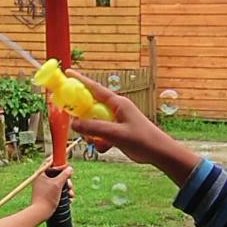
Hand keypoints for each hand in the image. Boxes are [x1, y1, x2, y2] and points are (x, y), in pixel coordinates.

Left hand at [30, 166, 73, 219]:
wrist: (40, 212)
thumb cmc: (47, 197)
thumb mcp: (57, 184)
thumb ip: (64, 175)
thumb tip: (70, 168)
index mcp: (41, 174)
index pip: (49, 162)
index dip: (59, 162)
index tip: (66, 164)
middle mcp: (43, 179)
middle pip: (57, 174)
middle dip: (66, 180)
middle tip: (69, 184)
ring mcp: (45, 187)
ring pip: (59, 183)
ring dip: (67, 188)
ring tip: (70, 194)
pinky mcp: (48, 194)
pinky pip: (58, 191)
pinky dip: (64, 194)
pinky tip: (69, 199)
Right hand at [66, 70, 200, 185]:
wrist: (159, 153)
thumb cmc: (143, 140)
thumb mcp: (115, 134)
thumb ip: (93, 128)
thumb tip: (74, 123)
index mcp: (117, 103)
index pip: (94, 88)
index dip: (80, 80)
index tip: (68, 73)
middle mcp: (115, 109)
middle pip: (90, 108)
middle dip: (83, 118)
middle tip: (77, 126)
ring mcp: (115, 121)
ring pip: (93, 124)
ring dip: (92, 134)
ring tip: (100, 143)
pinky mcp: (116, 133)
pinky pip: (100, 135)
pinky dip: (99, 142)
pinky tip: (106, 148)